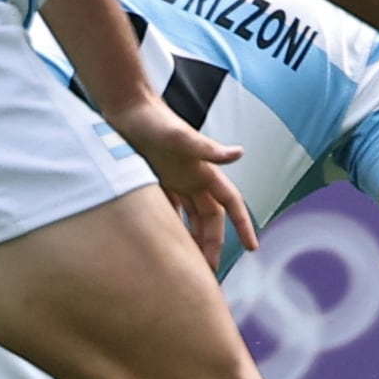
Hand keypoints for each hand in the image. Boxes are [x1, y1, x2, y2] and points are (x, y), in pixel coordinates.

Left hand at [101, 94, 255, 262]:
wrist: (125, 106)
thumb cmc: (153, 119)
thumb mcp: (179, 136)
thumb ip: (207, 148)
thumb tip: (239, 153)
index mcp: (202, 171)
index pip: (230, 203)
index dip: (243, 224)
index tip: (253, 248)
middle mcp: (192, 178)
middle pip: (209, 218)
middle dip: (212, 244)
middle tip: (207, 273)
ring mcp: (173, 179)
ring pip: (189, 217)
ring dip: (192, 239)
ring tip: (188, 265)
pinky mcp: (153, 180)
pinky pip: (167, 210)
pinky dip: (170, 227)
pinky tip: (163, 244)